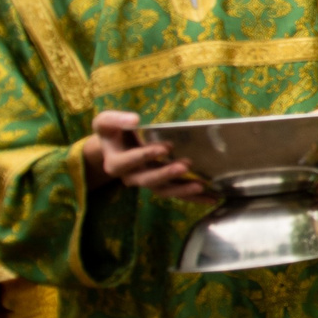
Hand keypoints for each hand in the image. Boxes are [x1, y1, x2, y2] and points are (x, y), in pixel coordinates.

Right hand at [80, 110, 212, 200]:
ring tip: (200, 186)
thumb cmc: (113, 131)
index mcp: (115, 162)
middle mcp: (131, 176)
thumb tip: (135, 119)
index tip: (164, 148)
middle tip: (185, 166)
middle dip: (167, 174)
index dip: (144, 156)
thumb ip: (116, 120)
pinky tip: (212, 198)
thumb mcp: (106, 122)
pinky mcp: (162, 184)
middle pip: (148, 180)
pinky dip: (194, 197)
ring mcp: (148, 182)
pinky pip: (177, 194)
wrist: (115, 145)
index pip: (127, 162)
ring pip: (164, 191)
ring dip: (182, 189)